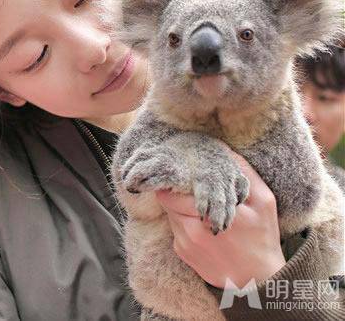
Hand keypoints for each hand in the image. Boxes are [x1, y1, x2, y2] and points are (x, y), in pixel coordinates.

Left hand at [155, 149, 285, 288]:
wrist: (257, 282)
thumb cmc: (262, 239)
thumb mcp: (264, 203)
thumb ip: (245, 175)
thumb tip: (226, 151)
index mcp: (213, 216)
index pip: (175, 191)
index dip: (177, 178)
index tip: (183, 171)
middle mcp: (193, 232)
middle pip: (168, 201)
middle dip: (177, 192)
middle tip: (189, 185)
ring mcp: (185, 244)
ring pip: (170, 214)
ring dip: (180, 207)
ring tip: (199, 205)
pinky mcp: (182, 253)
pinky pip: (175, 229)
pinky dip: (183, 223)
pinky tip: (200, 225)